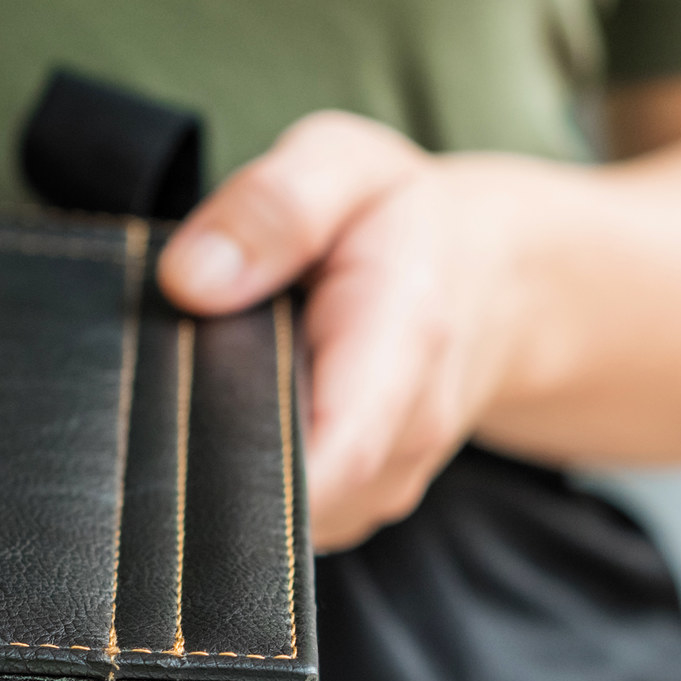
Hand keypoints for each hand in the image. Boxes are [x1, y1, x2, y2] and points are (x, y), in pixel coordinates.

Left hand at [158, 112, 523, 550]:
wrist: (496, 282)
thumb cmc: (402, 218)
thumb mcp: (342, 165)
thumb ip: (275, 208)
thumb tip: (190, 280)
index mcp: (403, 343)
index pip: (334, 457)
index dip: (248, 472)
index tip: (183, 439)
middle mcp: (406, 436)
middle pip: (288, 499)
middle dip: (216, 455)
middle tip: (185, 377)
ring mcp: (386, 485)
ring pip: (281, 516)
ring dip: (233, 458)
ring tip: (234, 375)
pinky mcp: (361, 505)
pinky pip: (291, 515)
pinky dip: (254, 467)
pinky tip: (254, 406)